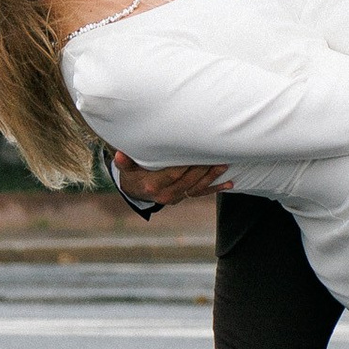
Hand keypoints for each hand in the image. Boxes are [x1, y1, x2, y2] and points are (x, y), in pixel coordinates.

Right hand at [113, 154, 229, 206]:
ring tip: (224, 164)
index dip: (186, 163)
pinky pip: (202, 194)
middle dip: (202, 167)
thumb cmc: (132, 172)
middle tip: (215, 152)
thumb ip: (125, 161)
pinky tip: (230, 183)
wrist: (136, 190)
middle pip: (189, 180)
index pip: (174, 173)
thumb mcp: (127, 167)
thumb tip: (118, 154)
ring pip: (197, 188)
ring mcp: (177, 198)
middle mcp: (166, 195)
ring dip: (212, 176)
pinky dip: (216, 188)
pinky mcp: (184, 197)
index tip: (196, 149)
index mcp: (153, 186)